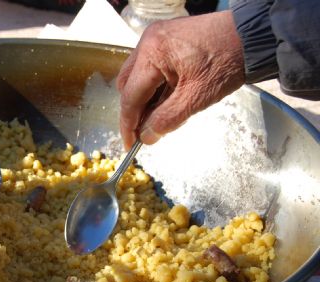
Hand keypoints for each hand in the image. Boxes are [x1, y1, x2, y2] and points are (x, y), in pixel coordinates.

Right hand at [116, 11, 244, 149]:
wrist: (253, 36)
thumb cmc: (227, 62)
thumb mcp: (196, 98)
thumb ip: (166, 119)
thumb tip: (146, 137)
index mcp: (152, 53)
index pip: (131, 96)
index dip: (128, 124)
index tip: (130, 145)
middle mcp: (148, 41)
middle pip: (128, 84)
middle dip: (134, 110)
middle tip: (143, 132)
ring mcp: (156, 37)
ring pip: (137, 75)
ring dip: (143, 98)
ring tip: (156, 117)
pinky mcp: (166, 37)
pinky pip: (149, 66)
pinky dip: (153, 85)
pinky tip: (164, 99)